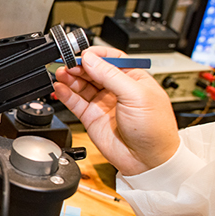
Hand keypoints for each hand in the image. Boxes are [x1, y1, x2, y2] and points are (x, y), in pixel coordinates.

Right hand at [53, 46, 179, 175]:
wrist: (148, 161)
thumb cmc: (154, 129)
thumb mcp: (136, 95)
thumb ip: (110, 75)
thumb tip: (90, 59)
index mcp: (133, 78)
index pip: (110, 58)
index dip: (95, 55)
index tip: (83, 54)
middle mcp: (116, 89)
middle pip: (92, 70)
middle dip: (79, 65)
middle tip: (67, 64)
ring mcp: (102, 103)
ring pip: (81, 84)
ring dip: (70, 77)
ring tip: (61, 74)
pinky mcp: (91, 117)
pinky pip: (74, 101)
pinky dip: (65, 93)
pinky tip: (59, 87)